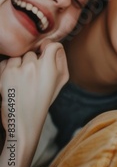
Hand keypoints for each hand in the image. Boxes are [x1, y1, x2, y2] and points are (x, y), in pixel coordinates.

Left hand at [0, 42, 68, 166]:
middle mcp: (35, 67)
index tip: (45, 53)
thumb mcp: (60, 82)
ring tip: (22, 80)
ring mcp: (19, 70)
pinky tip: (13, 81)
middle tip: (32, 76)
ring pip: (19, 57)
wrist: (24, 121)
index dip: (48, 48)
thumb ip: (60, 61)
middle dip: (32, 61)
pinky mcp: (6, 74)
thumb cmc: (42, 100)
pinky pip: (6, 62)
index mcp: (51, 69)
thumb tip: (55, 47)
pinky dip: (7, 69)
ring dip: (19, 65)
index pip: (52, 45)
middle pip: (33, 52)